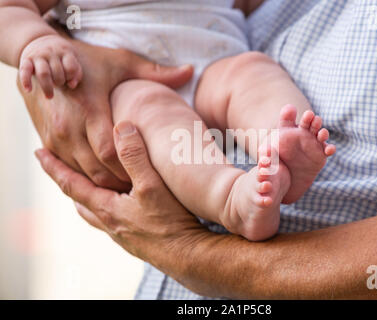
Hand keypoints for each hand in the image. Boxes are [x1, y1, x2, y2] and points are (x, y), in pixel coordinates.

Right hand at [19, 38, 193, 190]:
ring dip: (105, 186)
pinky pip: (70, 170)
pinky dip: (88, 178)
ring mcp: (55, 137)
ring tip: (131, 189)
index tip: (151, 177)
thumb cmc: (89, 60)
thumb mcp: (121, 62)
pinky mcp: (48, 142)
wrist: (42, 57)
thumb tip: (190, 71)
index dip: (129, 169)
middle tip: (145, 190)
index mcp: (89, 108)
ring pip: (83, 175)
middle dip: (120, 184)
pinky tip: (109, 181)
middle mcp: (68, 127)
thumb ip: (155, 73)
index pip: (110, 152)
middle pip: (97, 170)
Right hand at [20, 34, 82, 97]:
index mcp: (64, 51)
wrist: (39, 39)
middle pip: (57, 72)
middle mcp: (51, 52)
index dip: (71, 77)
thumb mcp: (71, 59)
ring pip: (43, 73)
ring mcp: (37, 55)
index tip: (69, 79)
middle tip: (58, 84)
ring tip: (49, 96)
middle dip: (59, 82)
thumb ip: (76, 72)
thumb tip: (72, 85)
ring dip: (47, 87)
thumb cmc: (60, 55)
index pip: (71, 68)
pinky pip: (25, 71)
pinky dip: (26, 81)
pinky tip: (29, 90)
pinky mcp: (26, 60)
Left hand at [35, 121, 203, 264]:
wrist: (186, 256)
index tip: (39, 153)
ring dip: (86, 198)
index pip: (71, 184)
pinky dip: (105, 209)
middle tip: (61, 168)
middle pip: (79, 201)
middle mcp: (109, 223)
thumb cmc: (169, 222)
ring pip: (94, 214)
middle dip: (68, 182)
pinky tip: (119, 206)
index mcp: (107, 208)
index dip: (54, 167)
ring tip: (86, 187)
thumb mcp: (152, 185)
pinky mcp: (135, 239)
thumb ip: (135, 157)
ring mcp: (121, 233)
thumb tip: (121, 127)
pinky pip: (111, 222)